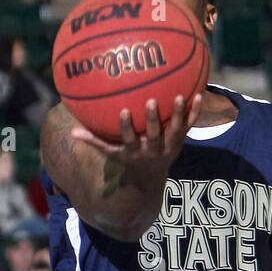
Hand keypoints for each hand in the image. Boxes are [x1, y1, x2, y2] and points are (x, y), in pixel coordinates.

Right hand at [71, 92, 202, 169]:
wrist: (151, 175)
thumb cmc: (128, 157)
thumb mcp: (112, 153)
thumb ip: (94, 141)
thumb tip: (73, 131)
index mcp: (135, 151)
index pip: (130, 140)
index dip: (127, 128)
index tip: (124, 112)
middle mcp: (153, 150)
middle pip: (154, 136)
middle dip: (153, 120)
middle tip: (152, 101)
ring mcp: (168, 146)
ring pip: (175, 131)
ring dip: (178, 115)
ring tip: (179, 97)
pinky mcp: (180, 141)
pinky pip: (189, 126)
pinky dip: (194, 113)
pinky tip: (198, 95)